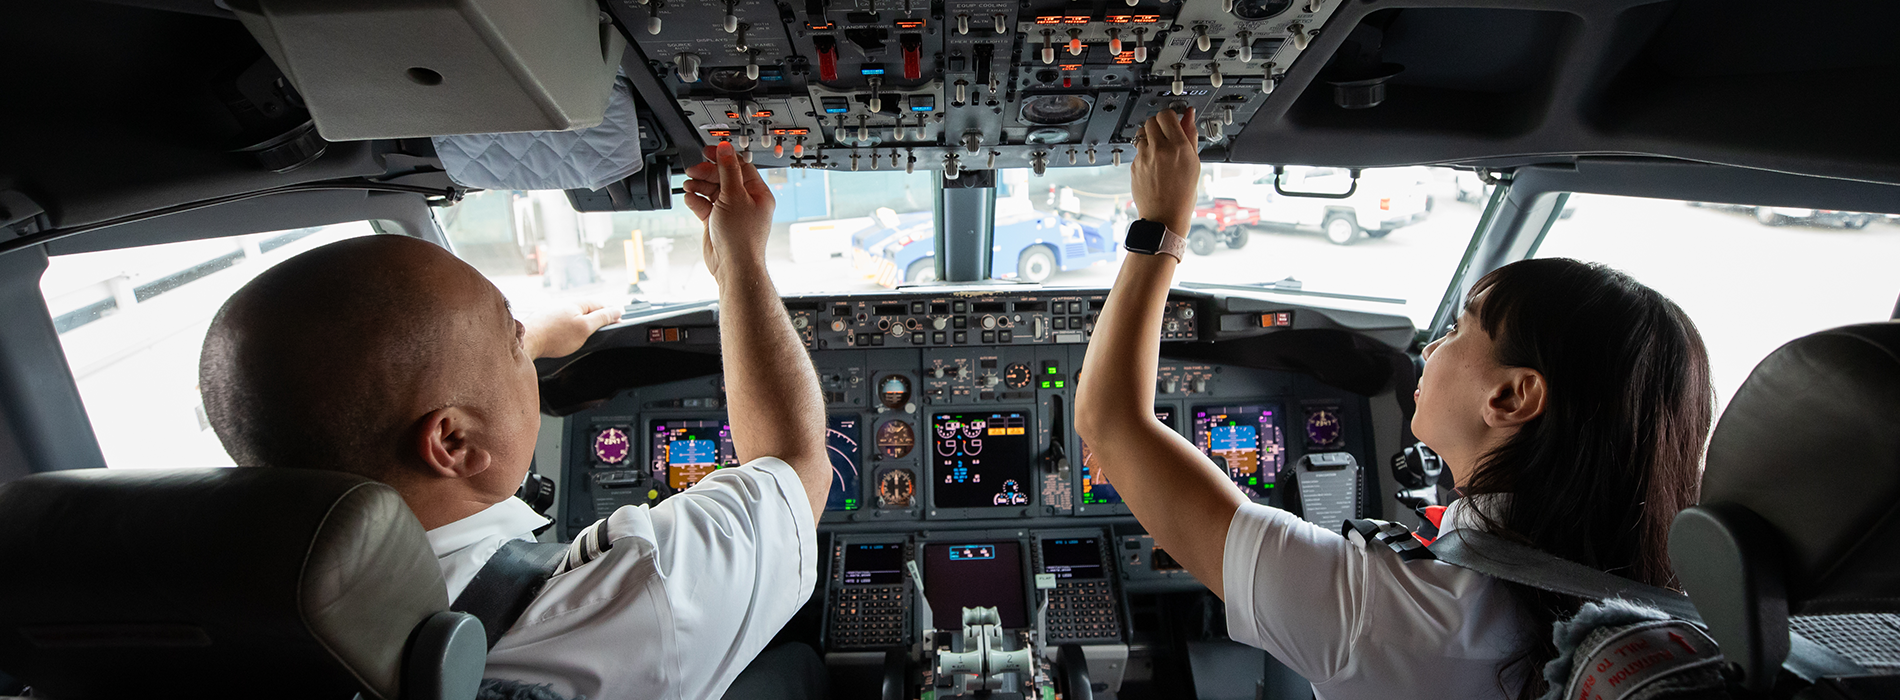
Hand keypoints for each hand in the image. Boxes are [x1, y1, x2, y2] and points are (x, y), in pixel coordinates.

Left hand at [524, 301, 621, 358]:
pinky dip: (570, 328)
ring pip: (575, 316)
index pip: (601, 304)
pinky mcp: (545, 321)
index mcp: (577, 303)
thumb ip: (602, 318)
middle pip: (588, 310)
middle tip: (603, 331)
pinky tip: (567, 338)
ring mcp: (554, 312)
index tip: (618, 323)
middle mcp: (565, 304)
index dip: (611, 314)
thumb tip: (617, 310)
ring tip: (586, 336)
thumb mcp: (585, 328)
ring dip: (583, 324)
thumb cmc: (555, 336)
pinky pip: (564, 322)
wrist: (527, 341)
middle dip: (597, 319)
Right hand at [681, 142, 775, 279]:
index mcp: (757, 193)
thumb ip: (727, 171)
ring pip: (712, 190)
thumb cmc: (741, 237)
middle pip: (723, 177)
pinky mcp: (717, 222)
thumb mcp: (734, 196)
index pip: (740, 167)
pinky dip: (696, 200)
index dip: (723, 157)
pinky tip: (690, 198)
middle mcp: (745, 201)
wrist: (733, 266)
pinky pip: (705, 205)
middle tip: (693, 170)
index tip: (707, 151)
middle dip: (707, 172)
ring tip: (689, 184)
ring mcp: (730, 212)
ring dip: (699, 185)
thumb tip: (725, 149)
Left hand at [1131, 108, 1201, 233]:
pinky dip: (1144, 152)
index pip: (1167, 115)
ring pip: (1142, 133)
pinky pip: (1138, 149)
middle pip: (1152, 120)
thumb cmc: (1183, 194)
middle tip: (1166, 135)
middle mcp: (1159, 149)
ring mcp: (1144, 157)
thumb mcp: (1194, 163)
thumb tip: (1189, 115)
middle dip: (1159, 125)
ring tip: (1159, 149)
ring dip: (1149, 136)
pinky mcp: (1134, 165)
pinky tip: (1153, 164)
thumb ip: (1190, 135)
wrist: (1165, 217)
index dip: (1170, 116)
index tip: (1173, 121)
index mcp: (1178, 147)